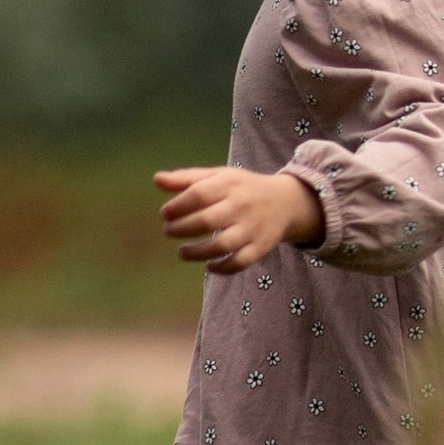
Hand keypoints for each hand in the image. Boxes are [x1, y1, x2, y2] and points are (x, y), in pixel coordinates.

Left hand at [158, 164, 321, 273]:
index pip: (198, 194)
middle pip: (207, 220)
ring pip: (223, 245)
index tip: (164, 214)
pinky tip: (209, 265)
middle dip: (181, 229)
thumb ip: (188, 179)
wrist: (286, 201)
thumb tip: (157, 180)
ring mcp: (252, 228)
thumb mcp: (219, 176)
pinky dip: (222, 267)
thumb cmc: (242, 188)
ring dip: (197, 252)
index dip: (177, 206)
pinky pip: (240, 262)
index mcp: (230, 184)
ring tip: (182, 252)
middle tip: (168, 231)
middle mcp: (242, 205)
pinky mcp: (260, 247)